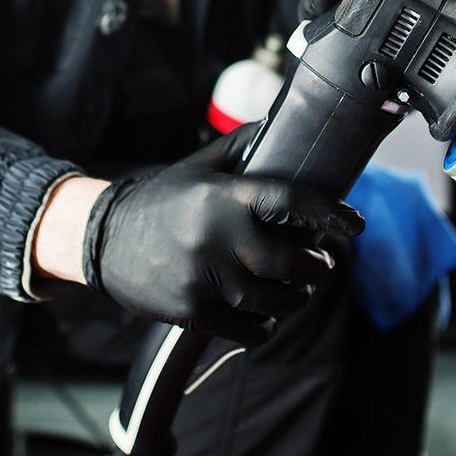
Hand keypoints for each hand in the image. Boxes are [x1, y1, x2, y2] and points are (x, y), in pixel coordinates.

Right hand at [82, 124, 363, 343]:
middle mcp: (216, 237)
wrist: (101, 238)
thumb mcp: (197, 168)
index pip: (290, 201)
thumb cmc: (157, 200)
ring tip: (300, 288)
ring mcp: (204, 278)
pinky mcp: (191, 311)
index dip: (329, 213)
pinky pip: (244, 328)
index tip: (354, 224)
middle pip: (289, 262)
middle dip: (316, 266)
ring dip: (295, 297)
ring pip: (271, 299)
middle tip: (322, 263)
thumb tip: (279, 127)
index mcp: (222, 197)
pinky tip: (268, 317)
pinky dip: (263, 326)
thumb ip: (239, 149)